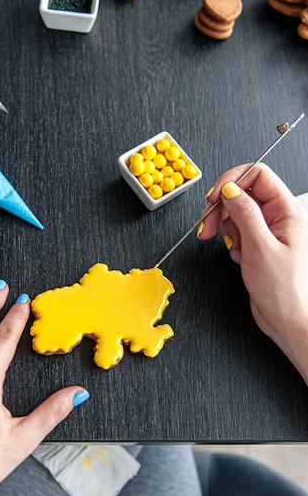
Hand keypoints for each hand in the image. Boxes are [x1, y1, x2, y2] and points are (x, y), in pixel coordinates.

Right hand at [198, 163, 307, 383]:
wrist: (287, 320)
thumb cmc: (284, 290)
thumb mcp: (260, 247)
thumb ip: (244, 214)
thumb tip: (230, 190)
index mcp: (287, 211)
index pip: (259, 175)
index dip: (233, 180)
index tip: (215, 197)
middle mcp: (280, 217)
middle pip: (244, 193)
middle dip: (222, 207)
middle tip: (208, 224)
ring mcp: (269, 231)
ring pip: (237, 212)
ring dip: (224, 225)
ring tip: (224, 243)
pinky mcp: (259, 244)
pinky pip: (238, 230)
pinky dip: (230, 239)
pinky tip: (236, 254)